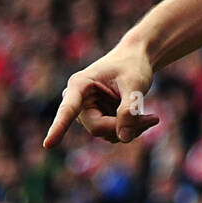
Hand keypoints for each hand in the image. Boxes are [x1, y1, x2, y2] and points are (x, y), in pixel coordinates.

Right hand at [42, 45, 158, 148]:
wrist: (137, 58)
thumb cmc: (133, 65)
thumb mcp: (135, 83)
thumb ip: (129, 109)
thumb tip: (124, 138)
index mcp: (79, 85)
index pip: (68, 109)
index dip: (59, 127)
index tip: (48, 144)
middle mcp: (79, 101)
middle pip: (98, 127)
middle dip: (125, 126)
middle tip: (153, 119)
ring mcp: (88, 112)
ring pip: (107, 134)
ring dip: (131, 129)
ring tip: (151, 117)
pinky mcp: (98, 119)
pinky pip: (113, 134)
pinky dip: (131, 129)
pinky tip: (145, 118)